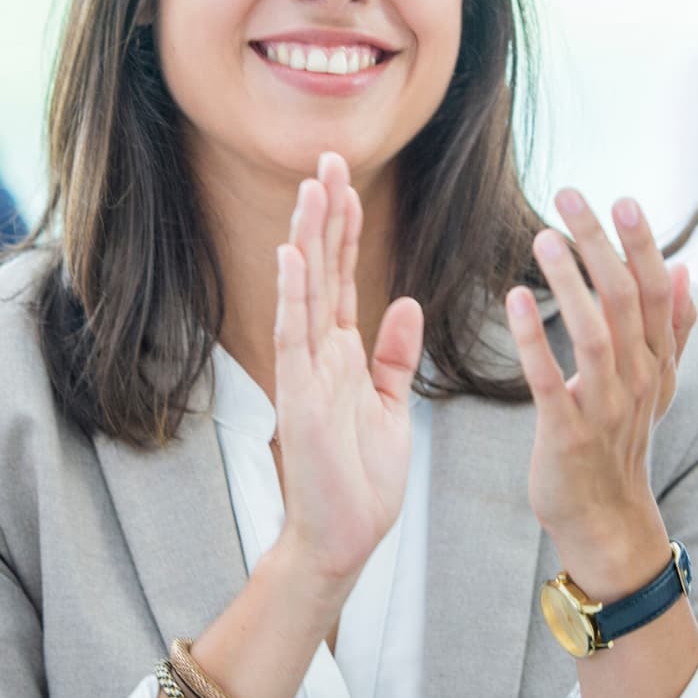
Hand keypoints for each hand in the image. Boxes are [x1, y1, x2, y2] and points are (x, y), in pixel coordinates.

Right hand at [271, 153, 424, 599]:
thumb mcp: (391, 406)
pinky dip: (293, 296)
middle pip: (321, 269)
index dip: (345, 228)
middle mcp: (318, 353)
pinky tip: (292, 256)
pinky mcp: (299, 398)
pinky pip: (295, 338)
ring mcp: (305, 373)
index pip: (342, 276)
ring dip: (307, 240)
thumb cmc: (362, 480)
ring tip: (311, 189)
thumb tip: (404, 302)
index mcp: (342, 354)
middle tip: (328, 158)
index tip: (347, 180)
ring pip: (306, 291)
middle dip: (325, 214)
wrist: (343, 539)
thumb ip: (393, 355)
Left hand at [510, 191, 697, 599]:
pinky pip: (552, 381)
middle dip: (600, 244)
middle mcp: (639, 379)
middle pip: (625, 300)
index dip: (641, 245)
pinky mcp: (568, 434)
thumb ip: (672, 328)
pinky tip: (513, 299)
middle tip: (570, 195)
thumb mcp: (657, 384)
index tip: (622, 199)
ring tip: (543, 236)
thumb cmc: (622, 443)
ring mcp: (607, 408)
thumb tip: (685, 268)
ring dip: (569, 282)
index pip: (655, 291)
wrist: (607, 521)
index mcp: (657, 362)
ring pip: (595, 334)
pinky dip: (533, 339)